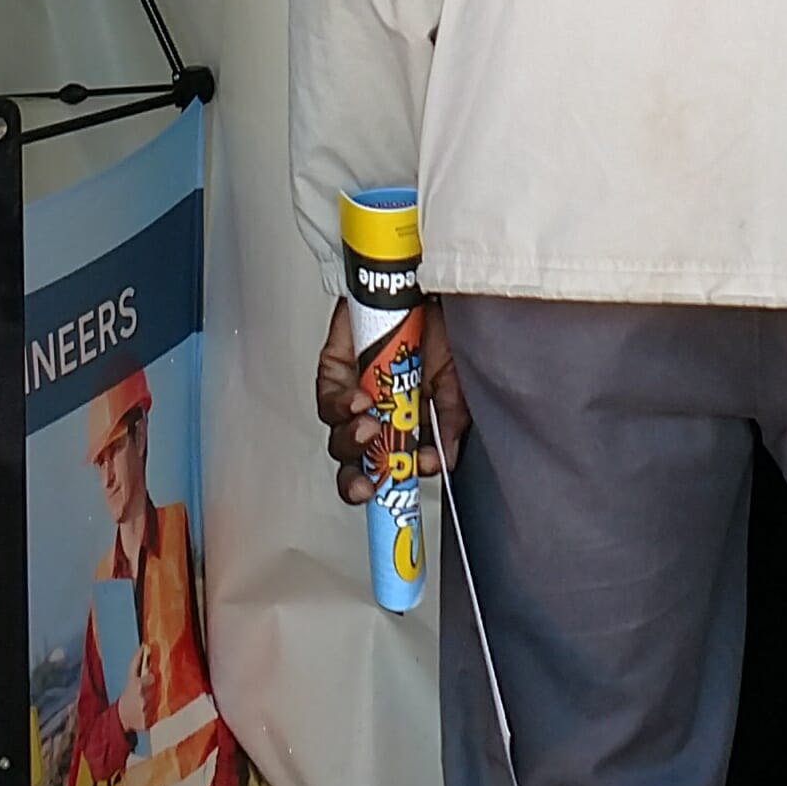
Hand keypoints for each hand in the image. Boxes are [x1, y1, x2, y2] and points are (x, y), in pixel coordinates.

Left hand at [312, 298, 465, 503]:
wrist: (424, 283)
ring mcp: (352, 393)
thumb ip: (449, 420)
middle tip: (369, 483)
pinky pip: (329, 397)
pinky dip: (342, 405)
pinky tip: (360, 402)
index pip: (389, 469)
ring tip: (373, 430)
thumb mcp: (457, 380)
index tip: (395, 502)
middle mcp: (375, 414)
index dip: (387, 489)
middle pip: (354, 462)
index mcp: (404, 426)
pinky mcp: (333, 368)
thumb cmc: (440, 327)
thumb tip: (443, 460)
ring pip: (338, 434)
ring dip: (353, 440)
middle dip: (357, 479)